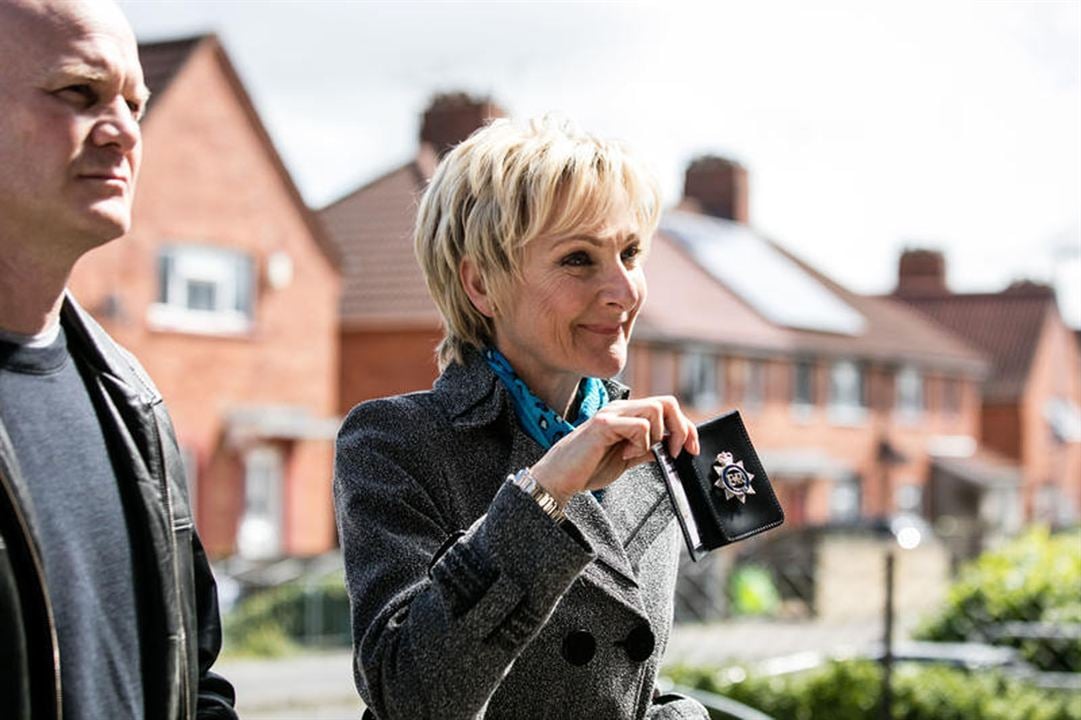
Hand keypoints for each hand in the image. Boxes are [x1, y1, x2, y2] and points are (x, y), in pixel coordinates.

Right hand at [529, 396, 699, 505]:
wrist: (560, 478)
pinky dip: (641, 444)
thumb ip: (647, 450)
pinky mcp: (604, 424)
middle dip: (681, 429)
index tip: (692, 450)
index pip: (667, 408)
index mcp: (628, 415)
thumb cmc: (588, 467)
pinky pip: (639, 426)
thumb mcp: (627, 458)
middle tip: (676, 453)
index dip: (687, 428)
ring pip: (655, 410)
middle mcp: (622, 409)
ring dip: (657, 436)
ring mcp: (612, 414)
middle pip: (667, 402)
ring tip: (640, 454)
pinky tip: (626, 455)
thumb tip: (671, 448)